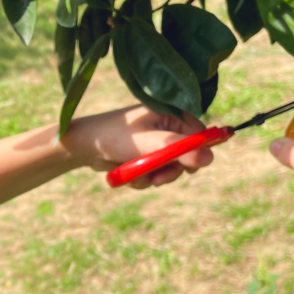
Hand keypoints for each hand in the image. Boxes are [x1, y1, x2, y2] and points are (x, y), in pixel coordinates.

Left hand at [64, 105, 214, 188]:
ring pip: (169, 169)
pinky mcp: (145, 158)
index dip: (197, 153)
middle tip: (158, 178)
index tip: (190, 167)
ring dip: (154, 176)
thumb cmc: (115, 136)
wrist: (84, 146)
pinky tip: (127, 173)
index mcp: (171, 114)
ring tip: (136, 174)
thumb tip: (209, 158)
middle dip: (171, 170)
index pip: (199, 134)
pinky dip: (142, 178)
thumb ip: (177, 150)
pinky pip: (154, 175)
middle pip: (186, 156)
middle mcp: (166, 128)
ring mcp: (155, 144)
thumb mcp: (148, 143)